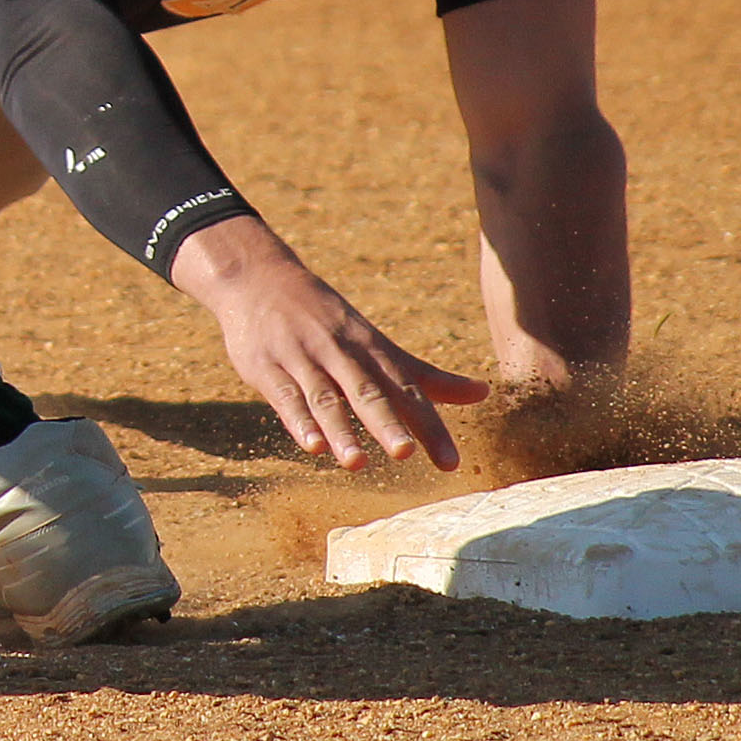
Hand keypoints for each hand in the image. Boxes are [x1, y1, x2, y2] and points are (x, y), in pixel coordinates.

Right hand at [173, 215, 489, 468]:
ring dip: (340, 429)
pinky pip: (284, 395)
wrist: (257, 277)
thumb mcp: (376, 342)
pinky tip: (311, 446)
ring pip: (324, 397)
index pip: (407, 391)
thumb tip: (483, 394)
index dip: (429, 427)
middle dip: (386, 422)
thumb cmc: (326, 319)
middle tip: (404, 453)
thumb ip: (426, 376)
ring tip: (356, 463)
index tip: (450, 463)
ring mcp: (301, 358)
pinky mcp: (266, 366)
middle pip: (366, 391)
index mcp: (371, 349)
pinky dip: (297, 420)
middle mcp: (340, 352)